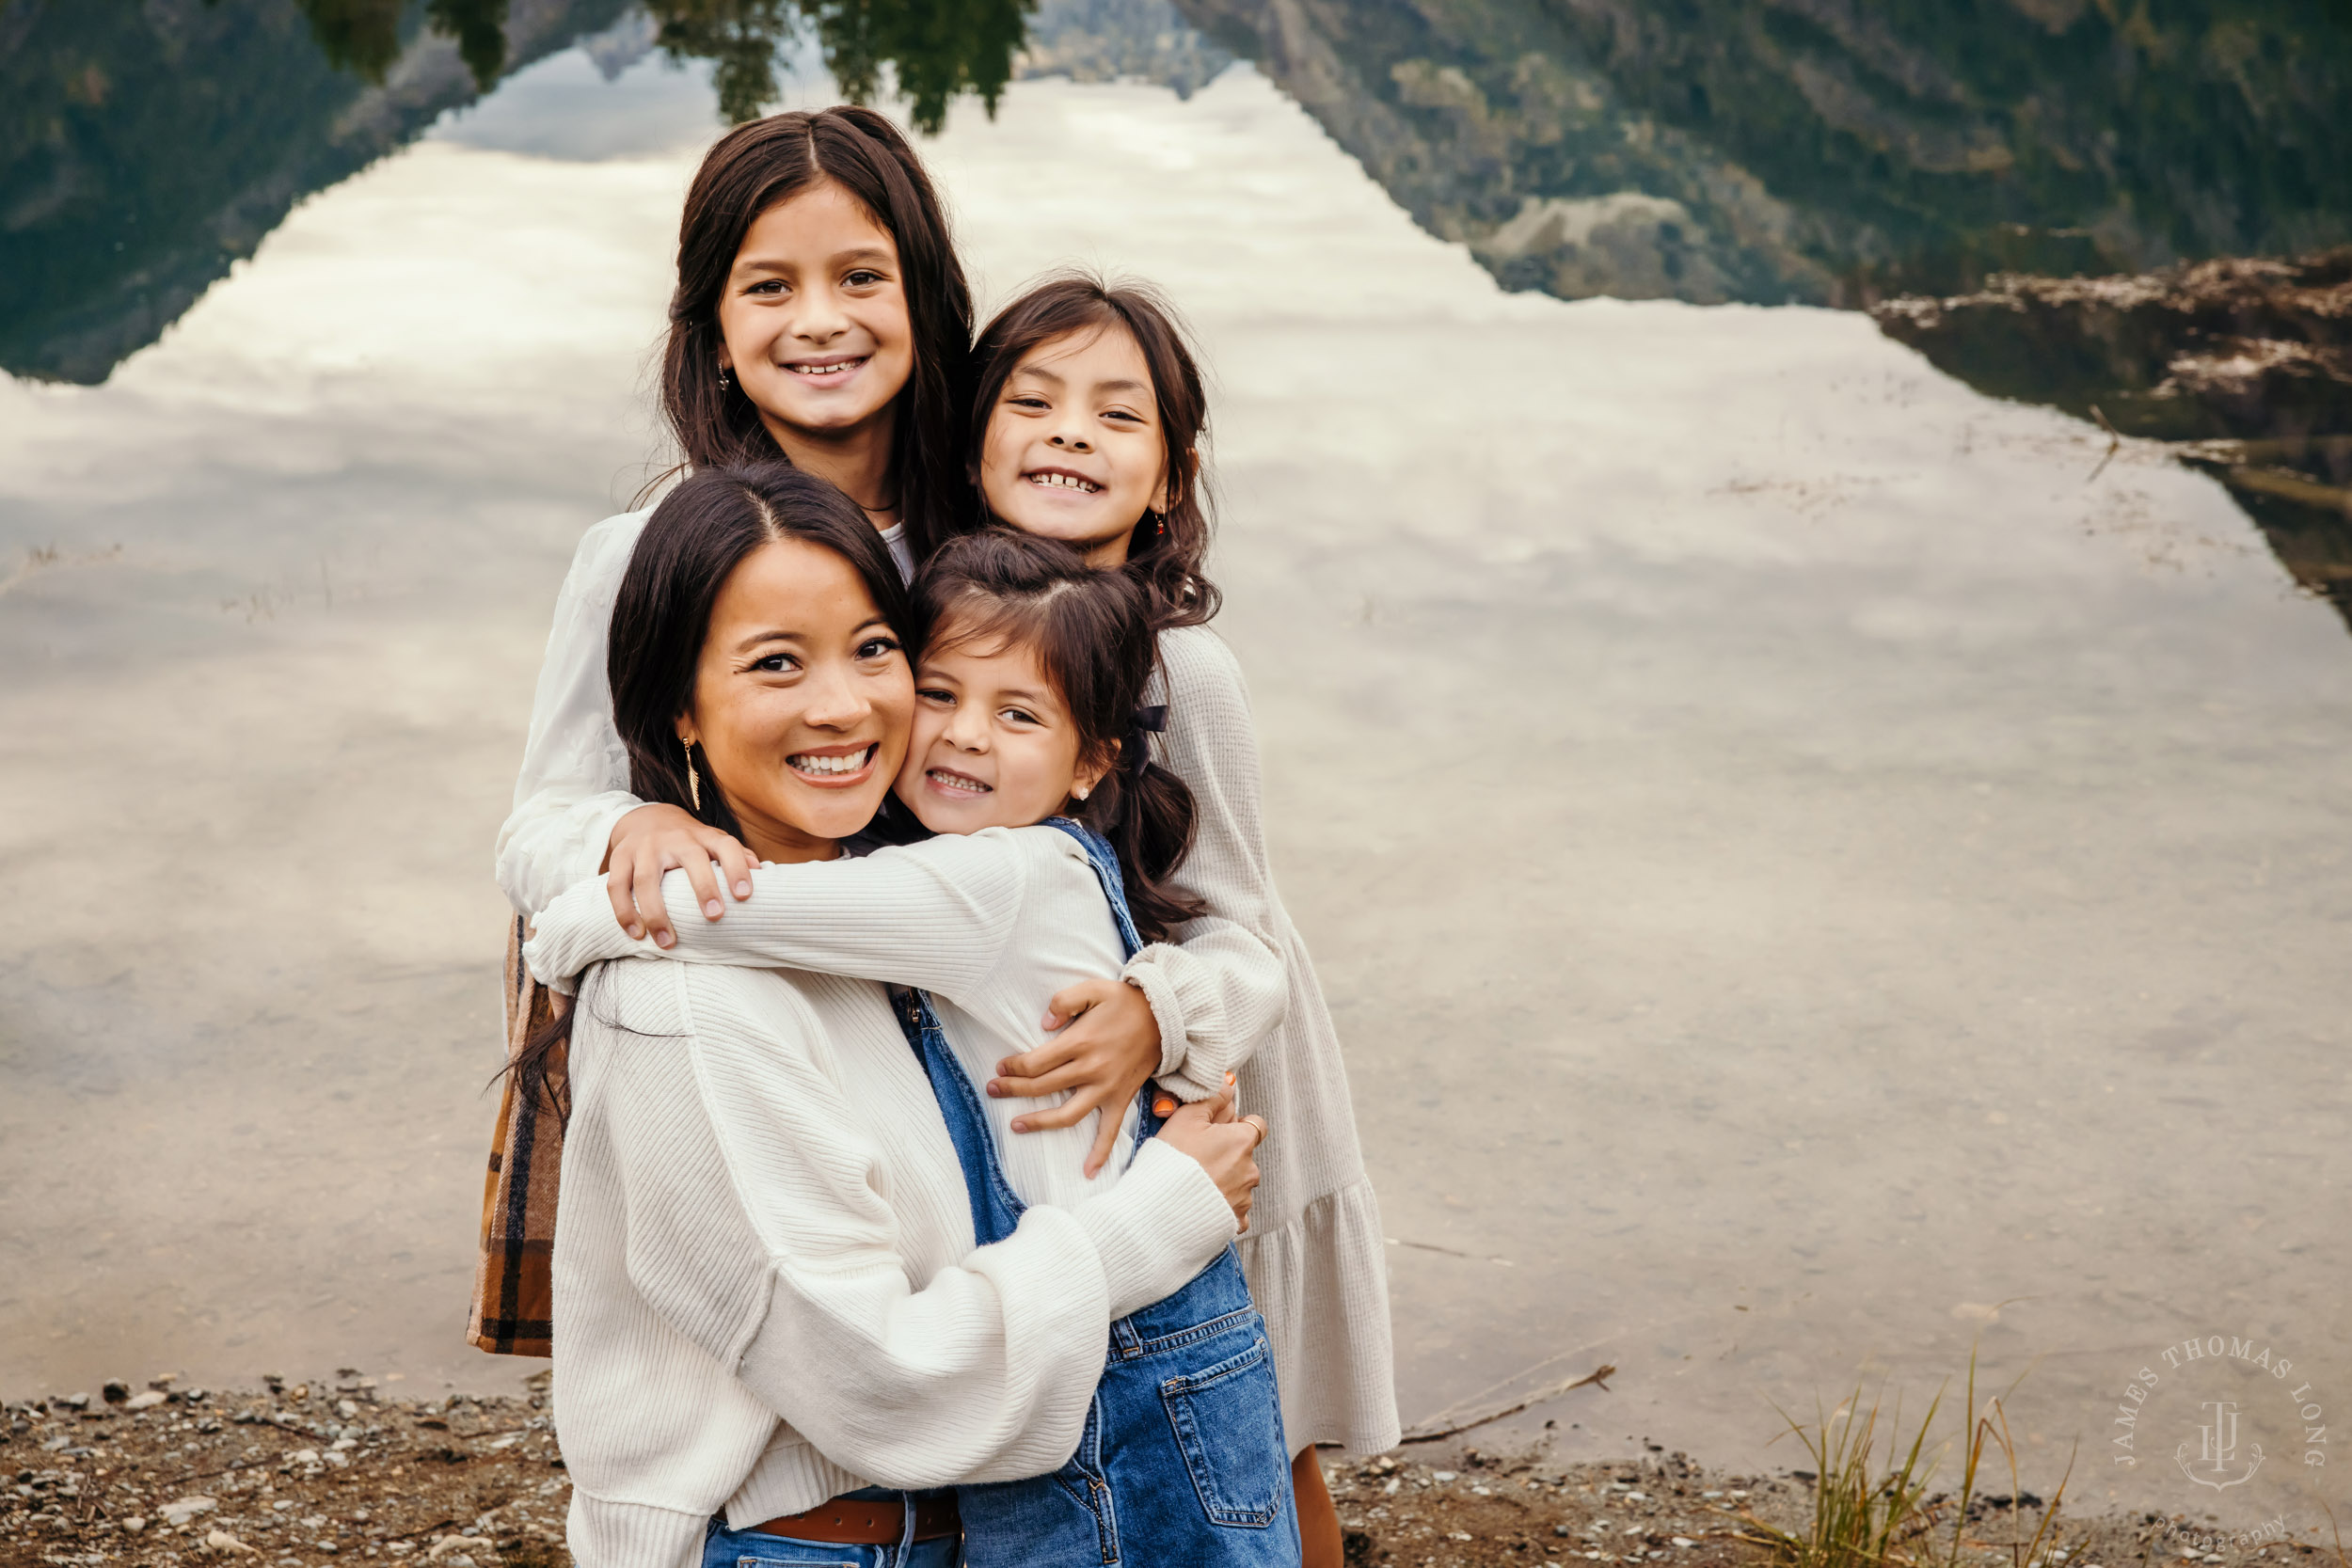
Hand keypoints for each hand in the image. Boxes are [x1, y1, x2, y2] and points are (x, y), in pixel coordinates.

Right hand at [603, 803, 753, 948]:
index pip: (727, 845)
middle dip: (703, 887)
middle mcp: (676, 838)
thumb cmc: (690, 842)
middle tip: (715, 917)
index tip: (745, 896)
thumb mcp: (714, 843)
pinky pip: (617, 886)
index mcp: (705, 836)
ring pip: (647, 878)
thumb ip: (738, 856)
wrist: (647, 818)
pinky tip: (636, 934)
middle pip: (690, 858)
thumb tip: (765, 873)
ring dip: (656, 912)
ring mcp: (645, 847)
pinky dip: (625, 912)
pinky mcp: (620, 857)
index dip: (737, 867)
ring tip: (668, 942)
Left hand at [992, 979, 1161, 1178]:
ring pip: (1067, 1114)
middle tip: (992, 1090)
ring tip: (1015, 1125)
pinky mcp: (1121, 1099)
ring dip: (1039, 1122)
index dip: (1013, 1068)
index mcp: (1081, 1042)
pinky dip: (1100, 1153)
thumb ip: (1064, 1002)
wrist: (1166, 1017)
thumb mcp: (1094, 989)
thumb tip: (1044, 1024)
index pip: (1035, 1063)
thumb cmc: (1126, 1002)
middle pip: (1042, 1087)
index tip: (1001, 1068)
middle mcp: (1091, 1069)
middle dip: (1013, 1090)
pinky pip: (1110, 1131)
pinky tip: (1087, 1171)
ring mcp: (1106, 1088)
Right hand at [1151, 1089, 1265, 1231]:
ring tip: (1195, 1183)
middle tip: (1197, 1157)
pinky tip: (1201, 1204)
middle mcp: (1250, 1170)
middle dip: (1227, 1154)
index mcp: (1241, 1142)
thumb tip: (1229, 1082)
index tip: (1216, 1130)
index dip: (1237, 1124)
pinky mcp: (1234, 1222)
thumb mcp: (1186, 1118)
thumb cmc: (1170, 1160)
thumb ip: (1211, 1098)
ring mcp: (1244, 1199)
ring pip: (1239, 1183)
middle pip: (1244, 1155)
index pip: (1256, 1125)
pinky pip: (1234, 1211)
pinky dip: (1221, 1207)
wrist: (1158, 1210)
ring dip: (1224, 1181)